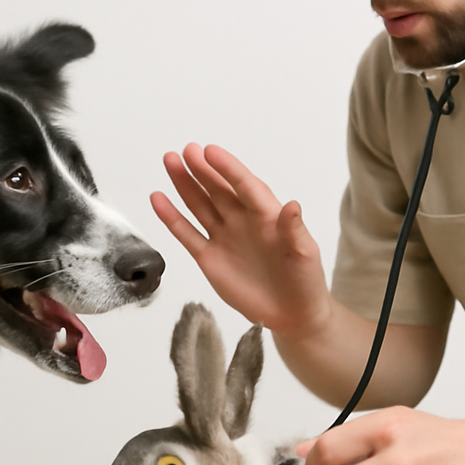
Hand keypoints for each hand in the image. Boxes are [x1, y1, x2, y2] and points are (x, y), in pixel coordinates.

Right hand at [151, 143, 330, 335]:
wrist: (291, 314)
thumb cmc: (304, 281)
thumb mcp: (304, 253)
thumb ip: (294, 230)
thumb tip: (292, 206)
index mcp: (267, 215)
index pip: (244, 185)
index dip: (227, 168)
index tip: (210, 151)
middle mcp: (242, 220)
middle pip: (218, 188)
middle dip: (202, 169)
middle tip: (186, 150)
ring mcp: (224, 237)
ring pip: (200, 204)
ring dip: (184, 183)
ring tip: (170, 161)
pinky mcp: (209, 257)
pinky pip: (187, 234)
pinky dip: (172, 217)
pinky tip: (159, 199)